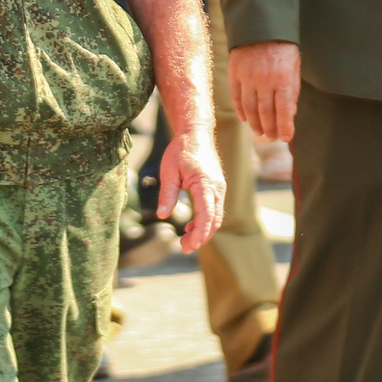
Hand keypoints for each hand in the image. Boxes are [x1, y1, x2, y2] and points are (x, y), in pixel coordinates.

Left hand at [158, 133, 224, 252]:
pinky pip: (214, 209)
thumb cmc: (181, 150)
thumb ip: (167, 194)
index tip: (189, 246)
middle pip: (213, 221)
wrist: (195, 133)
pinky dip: (204, 221)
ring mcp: (219, 188)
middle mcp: (216, 188)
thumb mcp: (169, 172)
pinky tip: (190, 226)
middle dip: (201, 237)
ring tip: (184, 240)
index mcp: (205, 184)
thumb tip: (163, 216)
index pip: (207, 215)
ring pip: (215, 217)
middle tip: (184, 248)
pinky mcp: (216, 188)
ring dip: (203, 231)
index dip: (200, 234)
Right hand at [231, 41, 301, 145]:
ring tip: (260, 132)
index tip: (287, 137)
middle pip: (266, 112)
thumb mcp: (294, 67)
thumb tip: (289, 115)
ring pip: (250, 108)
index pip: (284, 110)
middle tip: (272, 137)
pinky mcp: (235, 73)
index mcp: (283, 78)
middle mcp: (265, 80)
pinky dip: (241, 111)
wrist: (261, 26)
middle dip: (270, 128)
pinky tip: (246, 119)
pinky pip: (237, 97)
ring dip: (255, 123)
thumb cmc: (283, 48)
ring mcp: (248, 77)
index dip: (285, 127)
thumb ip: (292, 91)